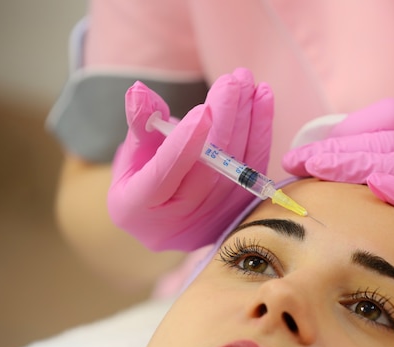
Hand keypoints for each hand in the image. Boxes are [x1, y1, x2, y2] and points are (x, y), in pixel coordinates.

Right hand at [108, 68, 273, 250]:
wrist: (167, 218)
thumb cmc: (140, 179)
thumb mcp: (131, 154)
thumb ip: (140, 124)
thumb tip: (139, 90)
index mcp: (140, 206)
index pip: (165, 174)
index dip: (185, 143)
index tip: (202, 110)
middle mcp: (180, 219)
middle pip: (209, 169)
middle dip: (224, 120)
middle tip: (233, 81)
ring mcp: (212, 218)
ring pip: (236, 166)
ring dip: (247, 120)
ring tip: (249, 82)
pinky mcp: (238, 210)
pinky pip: (254, 168)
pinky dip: (261, 132)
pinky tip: (262, 99)